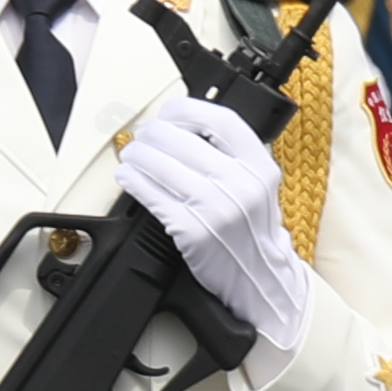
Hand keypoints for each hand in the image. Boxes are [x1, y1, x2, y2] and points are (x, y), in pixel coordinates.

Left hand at [118, 96, 307, 340]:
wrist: (263, 279)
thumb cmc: (253, 230)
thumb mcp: (258, 185)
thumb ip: (232, 155)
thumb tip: (184, 126)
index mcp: (260, 166)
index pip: (219, 120)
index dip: (186, 111)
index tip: (169, 114)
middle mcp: (241, 184)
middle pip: (181, 140)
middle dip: (152, 134)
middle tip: (142, 137)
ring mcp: (217, 209)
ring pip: (161, 165)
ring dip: (136, 156)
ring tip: (131, 156)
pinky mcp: (193, 232)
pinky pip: (152, 197)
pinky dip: (134, 182)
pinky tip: (128, 177)